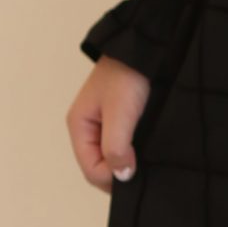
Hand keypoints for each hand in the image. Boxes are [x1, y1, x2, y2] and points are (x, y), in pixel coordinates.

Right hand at [67, 55, 152, 189]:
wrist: (145, 49)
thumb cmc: (128, 75)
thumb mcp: (120, 113)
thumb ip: (116, 147)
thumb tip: (121, 176)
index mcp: (79, 126)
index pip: (90, 169)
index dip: (111, 177)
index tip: (135, 172)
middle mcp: (89, 128)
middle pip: (99, 166)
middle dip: (119, 173)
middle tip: (144, 173)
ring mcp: (104, 125)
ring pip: (112, 158)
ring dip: (128, 163)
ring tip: (147, 164)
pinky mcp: (121, 121)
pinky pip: (124, 146)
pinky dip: (134, 153)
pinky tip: (148, 153)